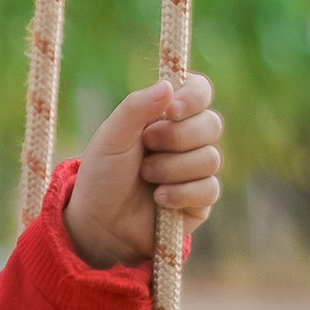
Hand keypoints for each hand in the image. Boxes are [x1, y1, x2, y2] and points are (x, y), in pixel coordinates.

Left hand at [64, 74, 222, 269]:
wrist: (98, 223)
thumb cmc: (102, 175)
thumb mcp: (111, 137)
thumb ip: (136, 108)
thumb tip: (168, 85)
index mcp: (166, 116)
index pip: (199, 91)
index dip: (193, 97)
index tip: (172, 110)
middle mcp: (186, 139)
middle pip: (211, 124)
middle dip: (177, 137)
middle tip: (147, 146)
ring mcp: (196, 170)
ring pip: (210, 158)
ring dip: (172, 167)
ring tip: (145, 175)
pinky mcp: (200, 200)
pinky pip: (209, 189)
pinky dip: (181, 193)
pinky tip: (159, 199)